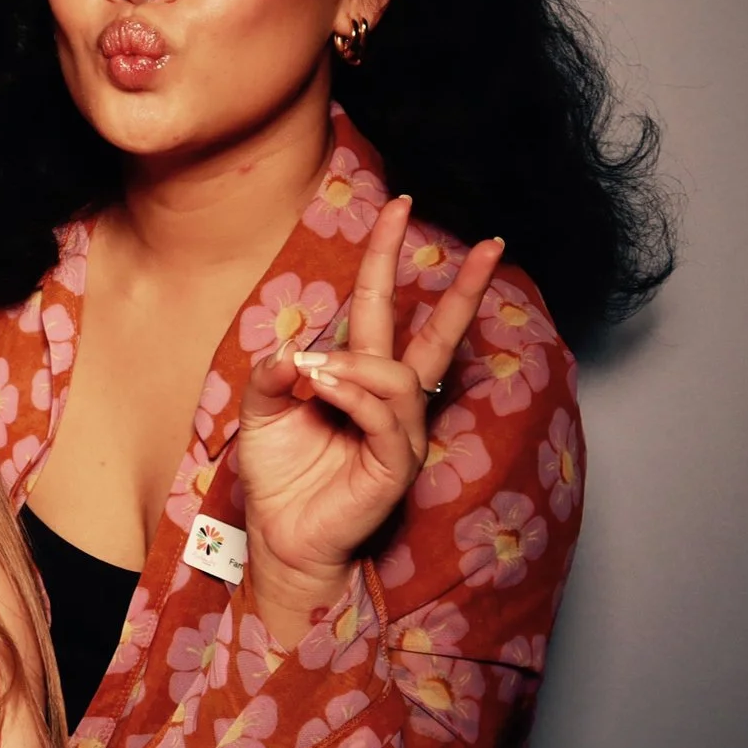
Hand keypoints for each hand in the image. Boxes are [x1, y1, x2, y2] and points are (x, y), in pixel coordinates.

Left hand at [235, 195, 502, 634]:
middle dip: (463, 289)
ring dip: (352, 365)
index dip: (388, 260)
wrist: (281, 539)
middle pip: (433, 336)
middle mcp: (389, 402)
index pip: (382, 311)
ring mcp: (400, 434)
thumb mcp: (259, 414)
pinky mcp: (396, 466)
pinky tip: (323, 392)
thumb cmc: (280, 478)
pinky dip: (352, 395)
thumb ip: (270, 376)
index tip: (401, 208)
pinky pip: (386, 417)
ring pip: (398, 377)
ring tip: (312, 378)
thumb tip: (294, 353)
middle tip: (488, 242)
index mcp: (358, 381)